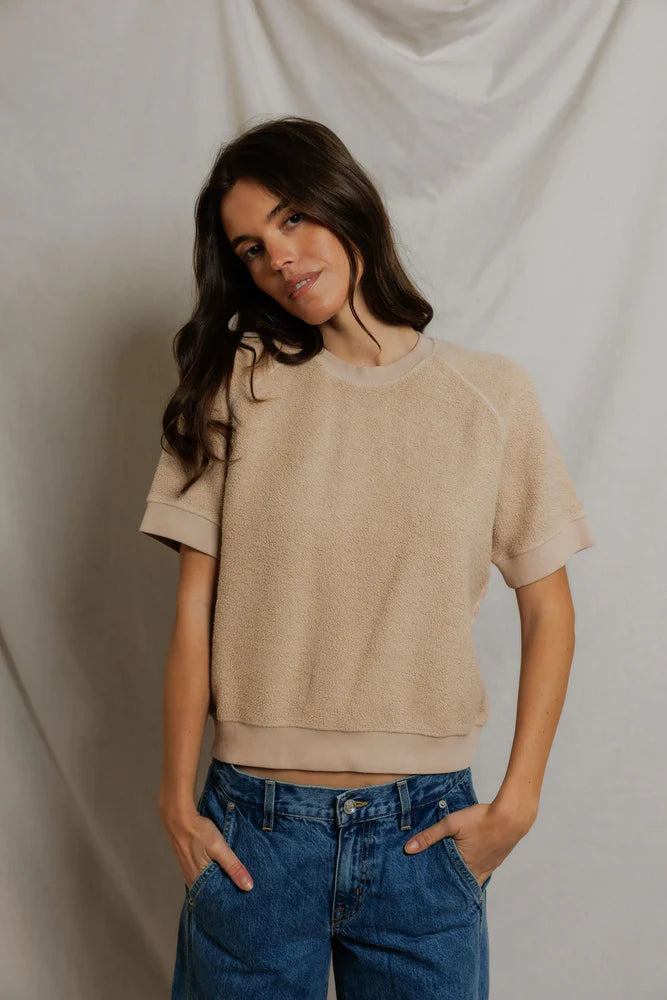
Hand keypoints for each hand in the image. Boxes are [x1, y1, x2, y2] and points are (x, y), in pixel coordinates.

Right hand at [161, 808, 253, 891]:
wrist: (179, 817)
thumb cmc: (198, 832)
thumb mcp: (219, 848)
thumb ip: (233, 867)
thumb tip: (248, 886)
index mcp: (197, 880)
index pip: (214, 898)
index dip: (226, 899)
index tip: (239, 900)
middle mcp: (190, 878)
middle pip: (209, 890)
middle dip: (222, 890)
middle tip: (238, 891)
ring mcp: (187, 869)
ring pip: (204, 881)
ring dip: (216, 880)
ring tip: (230, 880)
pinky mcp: (187, 860)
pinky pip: (200, 873)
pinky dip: (209, 872)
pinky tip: (216, 867)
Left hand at [403, 800, 531, 886]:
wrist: (511, 817)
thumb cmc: (481, 819)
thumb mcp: (451, 823)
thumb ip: (429, 836)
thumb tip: (408, 849)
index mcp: (465, 866)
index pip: (448, 885)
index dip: (438, 889)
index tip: (427, 893)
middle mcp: (477, 872)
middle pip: (459, 885)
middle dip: (449, 887)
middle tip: (436, 888)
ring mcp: (488, 868)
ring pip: (472, 880)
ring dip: (461, 880)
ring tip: (450, 879)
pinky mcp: (496, 861)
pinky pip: (482, 873)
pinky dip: (473, 873)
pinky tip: (467, 868)